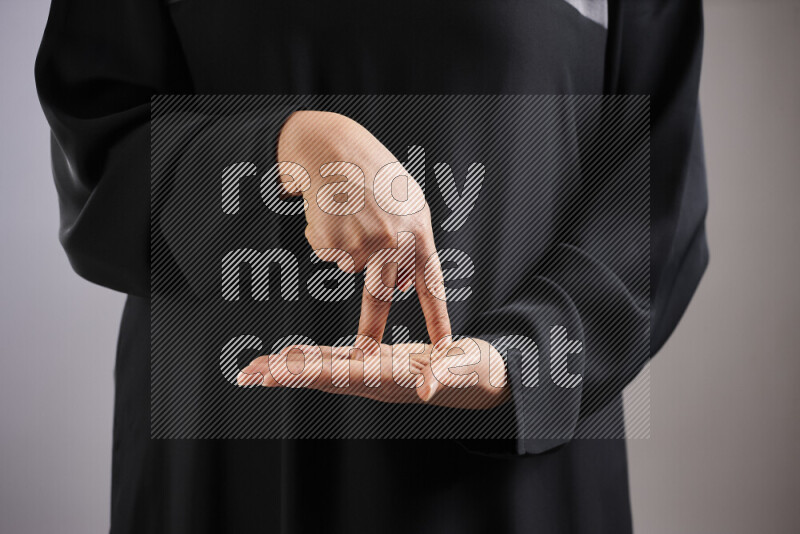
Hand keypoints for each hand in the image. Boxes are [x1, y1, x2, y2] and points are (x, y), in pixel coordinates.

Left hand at [237, 337, 508, 409]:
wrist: (483, 378)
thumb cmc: (476, 372)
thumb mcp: (465, 369)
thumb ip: (446, 375)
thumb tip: (427, 388)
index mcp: (390, 379)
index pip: (341, 376)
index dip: (306, 374)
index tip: (274, 373)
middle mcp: (375, 381)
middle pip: (321, 377)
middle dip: (284, 375)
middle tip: (246, 374)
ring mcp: (374, 375)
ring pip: (324, 370)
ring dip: (290, 369)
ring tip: (257, 368)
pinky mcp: (377, 364)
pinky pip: (337, 361)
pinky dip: (312, 358)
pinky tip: (294, 356)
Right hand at [276, 111, 450, 346]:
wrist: (335, 151)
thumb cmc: (374, 176)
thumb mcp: (407, 204)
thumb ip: (411, 245)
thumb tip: (405, 287)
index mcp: (418, 233)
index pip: (431, 286)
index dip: (438, 320)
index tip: (444, 350)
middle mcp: (393, 243)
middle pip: (380, 297)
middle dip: (370, 330)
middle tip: (364, 353)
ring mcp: (362, 245)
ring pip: (352, 269)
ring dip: (347, 250)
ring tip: (348, 215)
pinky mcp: (334, 245)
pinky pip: (331, 256)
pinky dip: (329, 241)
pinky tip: (333, 214)